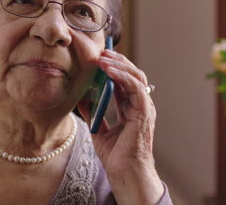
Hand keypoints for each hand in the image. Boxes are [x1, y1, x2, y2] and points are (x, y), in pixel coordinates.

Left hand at [78, 49, 162, 203]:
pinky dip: (123, 77)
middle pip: (132, 75)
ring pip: (136, 77)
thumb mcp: (98, 129)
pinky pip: (135, 88)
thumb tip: (81, 98)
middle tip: (101, 52)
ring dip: (119, 65)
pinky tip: (110, 70)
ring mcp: (143, 108)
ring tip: (104, 58)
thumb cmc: (116, 156)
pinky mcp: (143, 113)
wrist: (124, 173)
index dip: (113, 67)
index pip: (124, 81)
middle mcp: (139, 105)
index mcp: (130, 108)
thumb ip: (92, 113)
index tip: (99, 58)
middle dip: (117, 61)